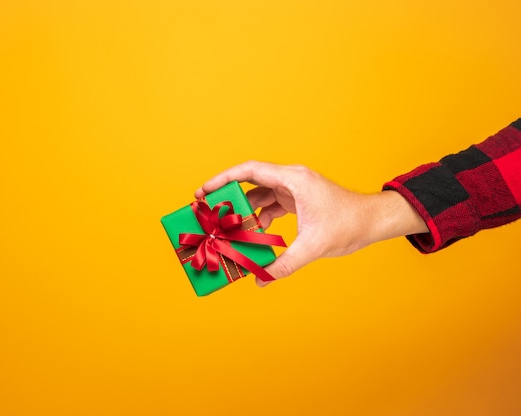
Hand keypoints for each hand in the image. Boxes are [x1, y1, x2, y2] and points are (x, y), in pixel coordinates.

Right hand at [195, 161, 427, 286]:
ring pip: (259, 196)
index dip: (223, 179)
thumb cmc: (348, 225)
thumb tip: (260, 280)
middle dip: (228, 196)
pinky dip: (260, 218)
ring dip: (245, 212)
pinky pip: (270, 205)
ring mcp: (293, 189)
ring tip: (230, 229)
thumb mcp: (313, 247)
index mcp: (293, 180)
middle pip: (249, 182)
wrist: (372, 221)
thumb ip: (284, 264)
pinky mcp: (297, 200)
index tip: (203, 191)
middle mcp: (290, 179)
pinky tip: (255, 235)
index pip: (249, 171)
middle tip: (209, 211)